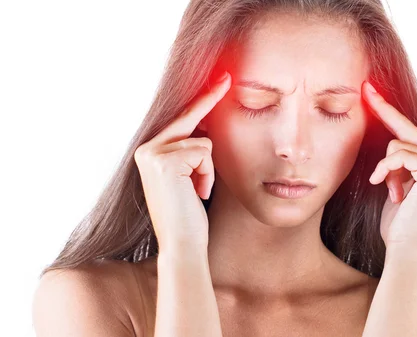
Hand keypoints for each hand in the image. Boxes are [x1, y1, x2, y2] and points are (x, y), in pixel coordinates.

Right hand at [133, 71, 230, 252]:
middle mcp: (146, 148)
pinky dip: (207, 174)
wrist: (181, 243)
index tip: (219, 81)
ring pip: (203, 142)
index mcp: (149, 152)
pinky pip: (204, 152)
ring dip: (208, 169)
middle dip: (209, 99)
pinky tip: (196, 192)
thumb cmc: (189, 214)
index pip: (181, 122)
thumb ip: (191, 151)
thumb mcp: (189, 177)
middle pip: (189, 119)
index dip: (201, 101)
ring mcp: (152, 153)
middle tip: (226, 77)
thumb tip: (209, 125)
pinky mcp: (164, 160)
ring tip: (197, 191)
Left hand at [362, 81, 416, 246]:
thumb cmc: (397, 219)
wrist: (406, 244)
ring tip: (392, 191)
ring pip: (396, 144)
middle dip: (382, 108)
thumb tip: (383, 137)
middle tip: (365, 88)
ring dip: (385, 169)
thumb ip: (394, 160)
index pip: (405, 129)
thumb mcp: (393, 182)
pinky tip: (388, 188)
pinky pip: (398, 154)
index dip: (387, 110)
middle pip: (404, 126)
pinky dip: (386, 169)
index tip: (371, 91)